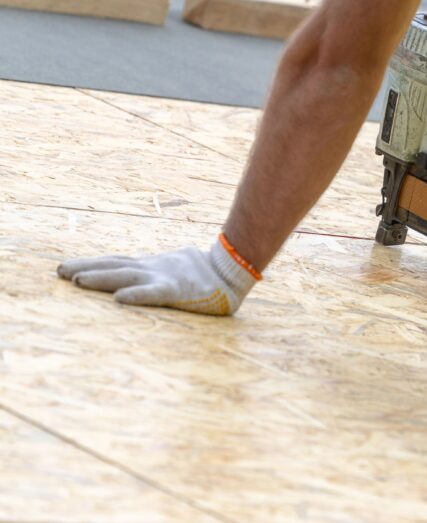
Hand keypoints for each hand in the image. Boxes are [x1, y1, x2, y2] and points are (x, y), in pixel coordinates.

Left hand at [57, 235, 259, 315]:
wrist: (234, 271)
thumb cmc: (208, 272)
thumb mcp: (179, 269)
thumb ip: (161, 274)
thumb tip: (149, 277)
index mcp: (152, 266)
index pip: (117, 262)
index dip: (93, 263)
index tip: (67, 266)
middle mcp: (153, 268)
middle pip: (114, 265)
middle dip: (86, 267)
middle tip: (59, 270)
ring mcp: (164, 277)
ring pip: (127, 276)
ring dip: (101, 277)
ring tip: (76, 281)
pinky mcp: (177, 290)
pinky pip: (154, 293)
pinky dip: (136, 294)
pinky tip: (119, 299)